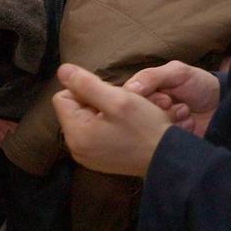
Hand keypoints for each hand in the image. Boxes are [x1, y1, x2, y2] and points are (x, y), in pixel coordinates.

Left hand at [52, 63, 171, 176]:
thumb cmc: (145, 128)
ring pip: (85, 119)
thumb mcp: (118, 99)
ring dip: (102, 111)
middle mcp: (76, 148)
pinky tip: (125, 127)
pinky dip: (107, 125)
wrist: (167, 159)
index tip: (109, 95)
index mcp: (76, 134)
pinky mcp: (99, 160)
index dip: (84, 89)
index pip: (63, 97)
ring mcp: (87, 157)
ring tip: (124, 116)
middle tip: (120, 105)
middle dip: (94, 101)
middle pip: (74, 109)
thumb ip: (86, 83)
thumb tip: (62, 70)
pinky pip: (94, 133)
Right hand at [124, 60, 219, 137]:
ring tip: (186, 111)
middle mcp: (147, 110)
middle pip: (138, 117)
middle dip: (161, 110)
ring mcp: (157, 126)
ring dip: (173, 120)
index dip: (145, 101)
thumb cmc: (199, 84)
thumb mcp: (178, 72)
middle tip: (173, 103)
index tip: (166, 99)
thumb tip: (130, 89)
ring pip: (152, 130)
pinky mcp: (168, 140)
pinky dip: (181, 130)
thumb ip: (152, 76)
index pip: (129, 99)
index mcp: (144, 91)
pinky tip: (190, 123)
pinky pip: (166, 141)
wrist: (223, 104)